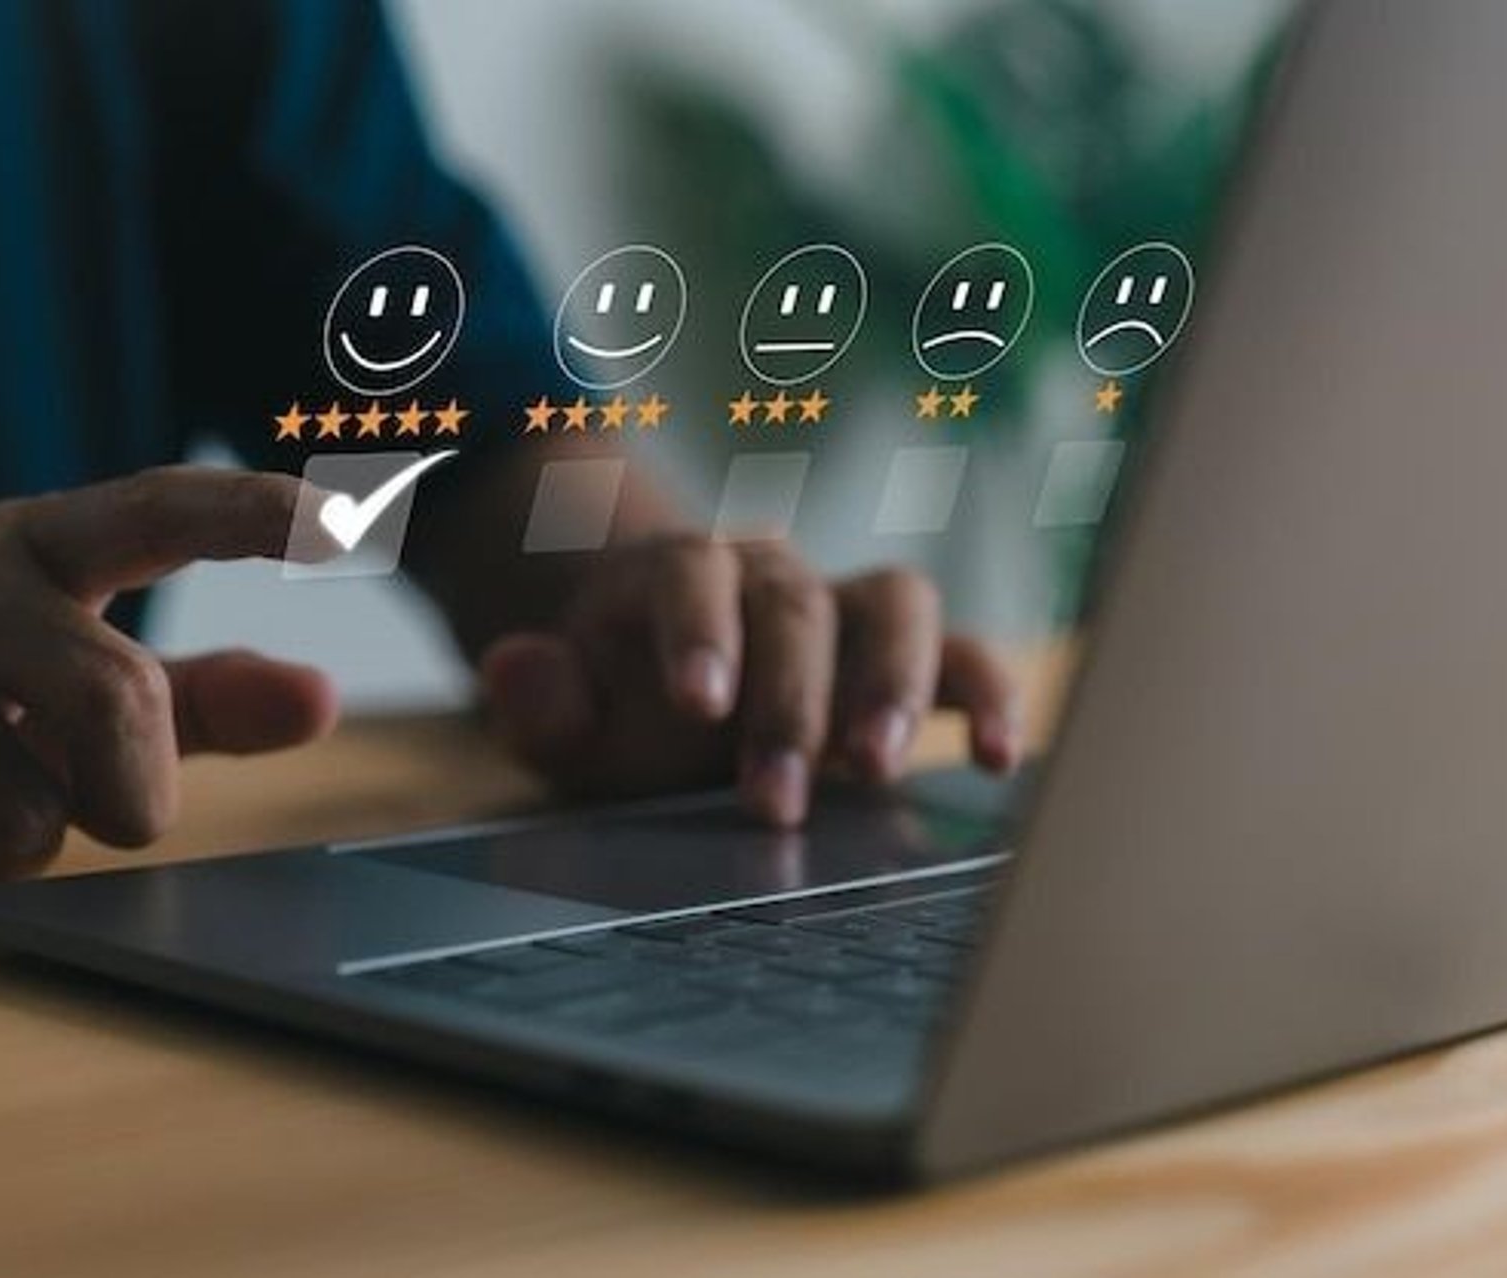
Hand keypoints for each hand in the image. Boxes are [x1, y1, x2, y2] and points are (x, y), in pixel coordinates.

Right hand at [0, 467, 335, 897]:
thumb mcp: (82, 694)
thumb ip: (204, 700)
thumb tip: (321, 700)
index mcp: (37, 542)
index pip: (158, 508)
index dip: (252, 513)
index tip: (346, 522)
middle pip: (113, 697)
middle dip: (130, 795)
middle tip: (99, 811)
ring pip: (13, 811)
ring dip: (7, 847)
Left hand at [477, 535, 1018, 826]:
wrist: (678, 683)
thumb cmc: (624, 703)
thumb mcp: (566, 711)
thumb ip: (538, 695)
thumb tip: (509, 667)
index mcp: (683, 573)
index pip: (695, 572)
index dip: (701, 629)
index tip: (699, 703)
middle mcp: (776, 575)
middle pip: (797, 604)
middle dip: (789, 701)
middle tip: (771, 796)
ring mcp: (850, 610)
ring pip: (897, 605)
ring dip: (895, 684)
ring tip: (876, 770)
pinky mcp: (912, 658)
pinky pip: (966, 657)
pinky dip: (990, 697)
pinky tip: (998, 759)